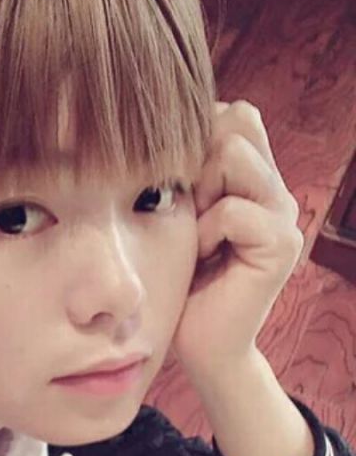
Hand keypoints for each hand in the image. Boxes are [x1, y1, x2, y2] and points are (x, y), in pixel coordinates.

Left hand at [171, 100, 303, 377]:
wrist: (200, 341)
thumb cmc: (180, 277)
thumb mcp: (179, 215)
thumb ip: (191, 172)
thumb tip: (171, 124)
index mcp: (252, 177)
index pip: (234, 114)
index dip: (197, 135)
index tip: (178, 182)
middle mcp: (273, 187)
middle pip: (236, 121)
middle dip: (197, 160)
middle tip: (189, 211)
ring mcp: (283, 213)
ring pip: (234, 154)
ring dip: (200, 195)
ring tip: (196, 234)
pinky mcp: (281, 243)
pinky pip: (231, 210)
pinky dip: (204, 233)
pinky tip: (202, 257)